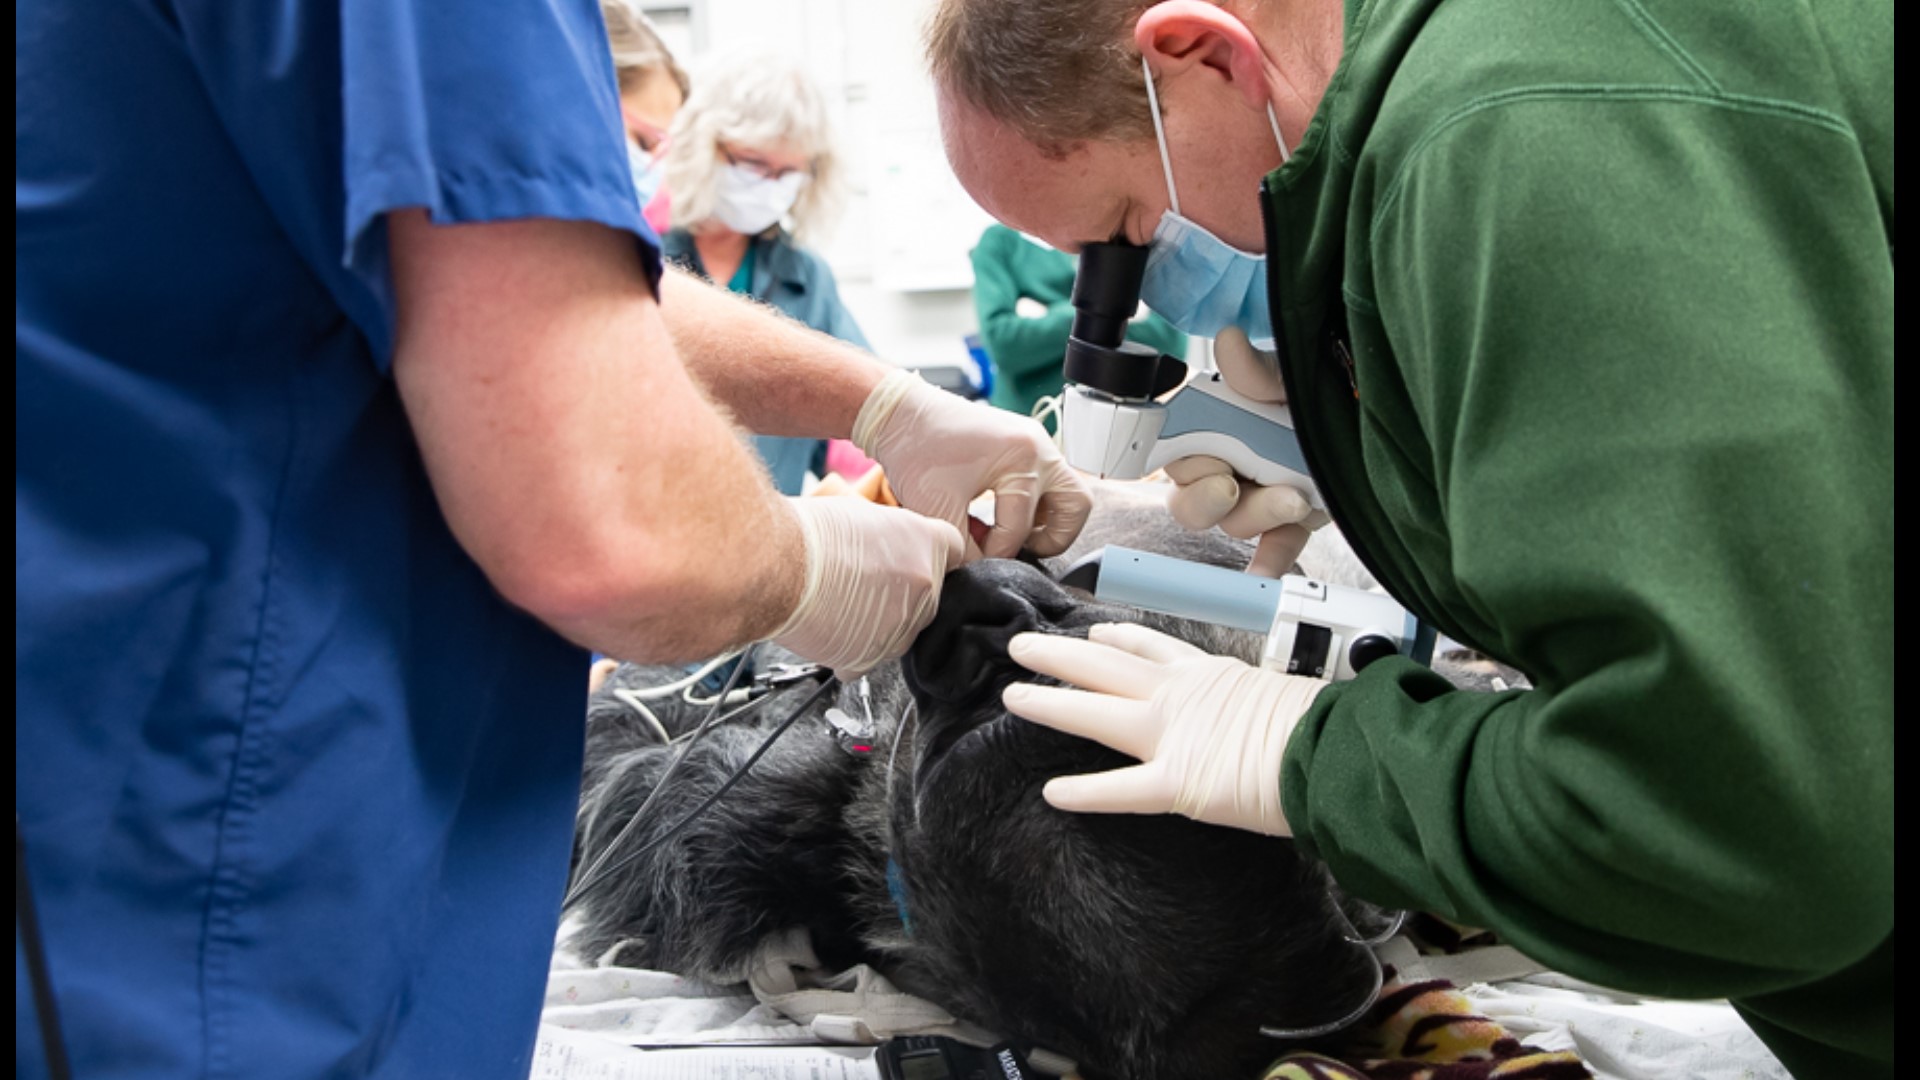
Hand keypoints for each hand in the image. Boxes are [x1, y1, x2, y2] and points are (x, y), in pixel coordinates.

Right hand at [771, 496, 966, 679]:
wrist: (777, 568)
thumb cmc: (811, 536)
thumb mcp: (864, 514)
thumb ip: (894, 534)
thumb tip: (892, 542)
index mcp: (928, 546)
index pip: (953, 550)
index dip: (931, 551)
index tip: (916, 554)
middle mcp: (924, 590)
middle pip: (928, 592)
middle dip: (902, 587)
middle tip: (865, 576)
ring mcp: (900, 629)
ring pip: (901, 627)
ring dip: (879, 618)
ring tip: (840, 598)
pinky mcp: (870, 658)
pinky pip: (870, 656)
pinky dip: (854, 646)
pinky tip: (831, 624)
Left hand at [854, 369, 1091, 559]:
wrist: (901, 413)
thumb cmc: (916, 450)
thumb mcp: (936, 508)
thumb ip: (964, 547)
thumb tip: (981, 568)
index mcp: (1022, 458)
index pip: (1020, 527)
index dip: (996, 552)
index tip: (973, 558)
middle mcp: (1039, 448)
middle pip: (1075, 506)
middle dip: (1053, 538)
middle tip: (1023, 549)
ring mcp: (1036, 443)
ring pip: (1068, 493)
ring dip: (1048, 521)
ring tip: (1012, 535)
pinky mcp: (1025, 445)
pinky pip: (1048, 482)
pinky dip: (1034, 505)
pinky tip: (1000, 517)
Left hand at [1001, 622, 1327, 835]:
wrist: (1336, 751)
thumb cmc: (1326, 729)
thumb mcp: (1287, 697)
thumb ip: (1262, 702)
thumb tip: (1274, 713)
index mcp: (1213, 675)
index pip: (1155, 647)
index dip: (1118, 637)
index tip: (1093, 630)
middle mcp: (1183, 695)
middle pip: (1108, 666)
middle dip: (1061, 654)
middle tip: (1021, 646)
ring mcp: (1175, 735)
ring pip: (1098, 712)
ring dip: (1051, 703)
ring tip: (1012, 696)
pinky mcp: (1178, 782)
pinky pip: (1121, 789)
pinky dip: (1085, 792)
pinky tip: (1052, 793)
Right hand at [1165, 328, 1329, 576]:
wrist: (1379, 409)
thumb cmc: (1331, 381)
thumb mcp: (1294, 372)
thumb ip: (1260, 370)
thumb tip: (1229, 344)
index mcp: (1220, 420)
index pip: (1175, 448)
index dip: (1183, 461)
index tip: (1203, 461)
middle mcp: (1232, 459)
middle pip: (1192, 498)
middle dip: (1210, 497)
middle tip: (1232, 485)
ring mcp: (1261, 491)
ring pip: (1236, 522)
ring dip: (1259, 514)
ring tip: (1293, 497)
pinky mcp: (1294, 516)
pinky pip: (1277, 545)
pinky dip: (1270, 561)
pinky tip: (1266, 573)